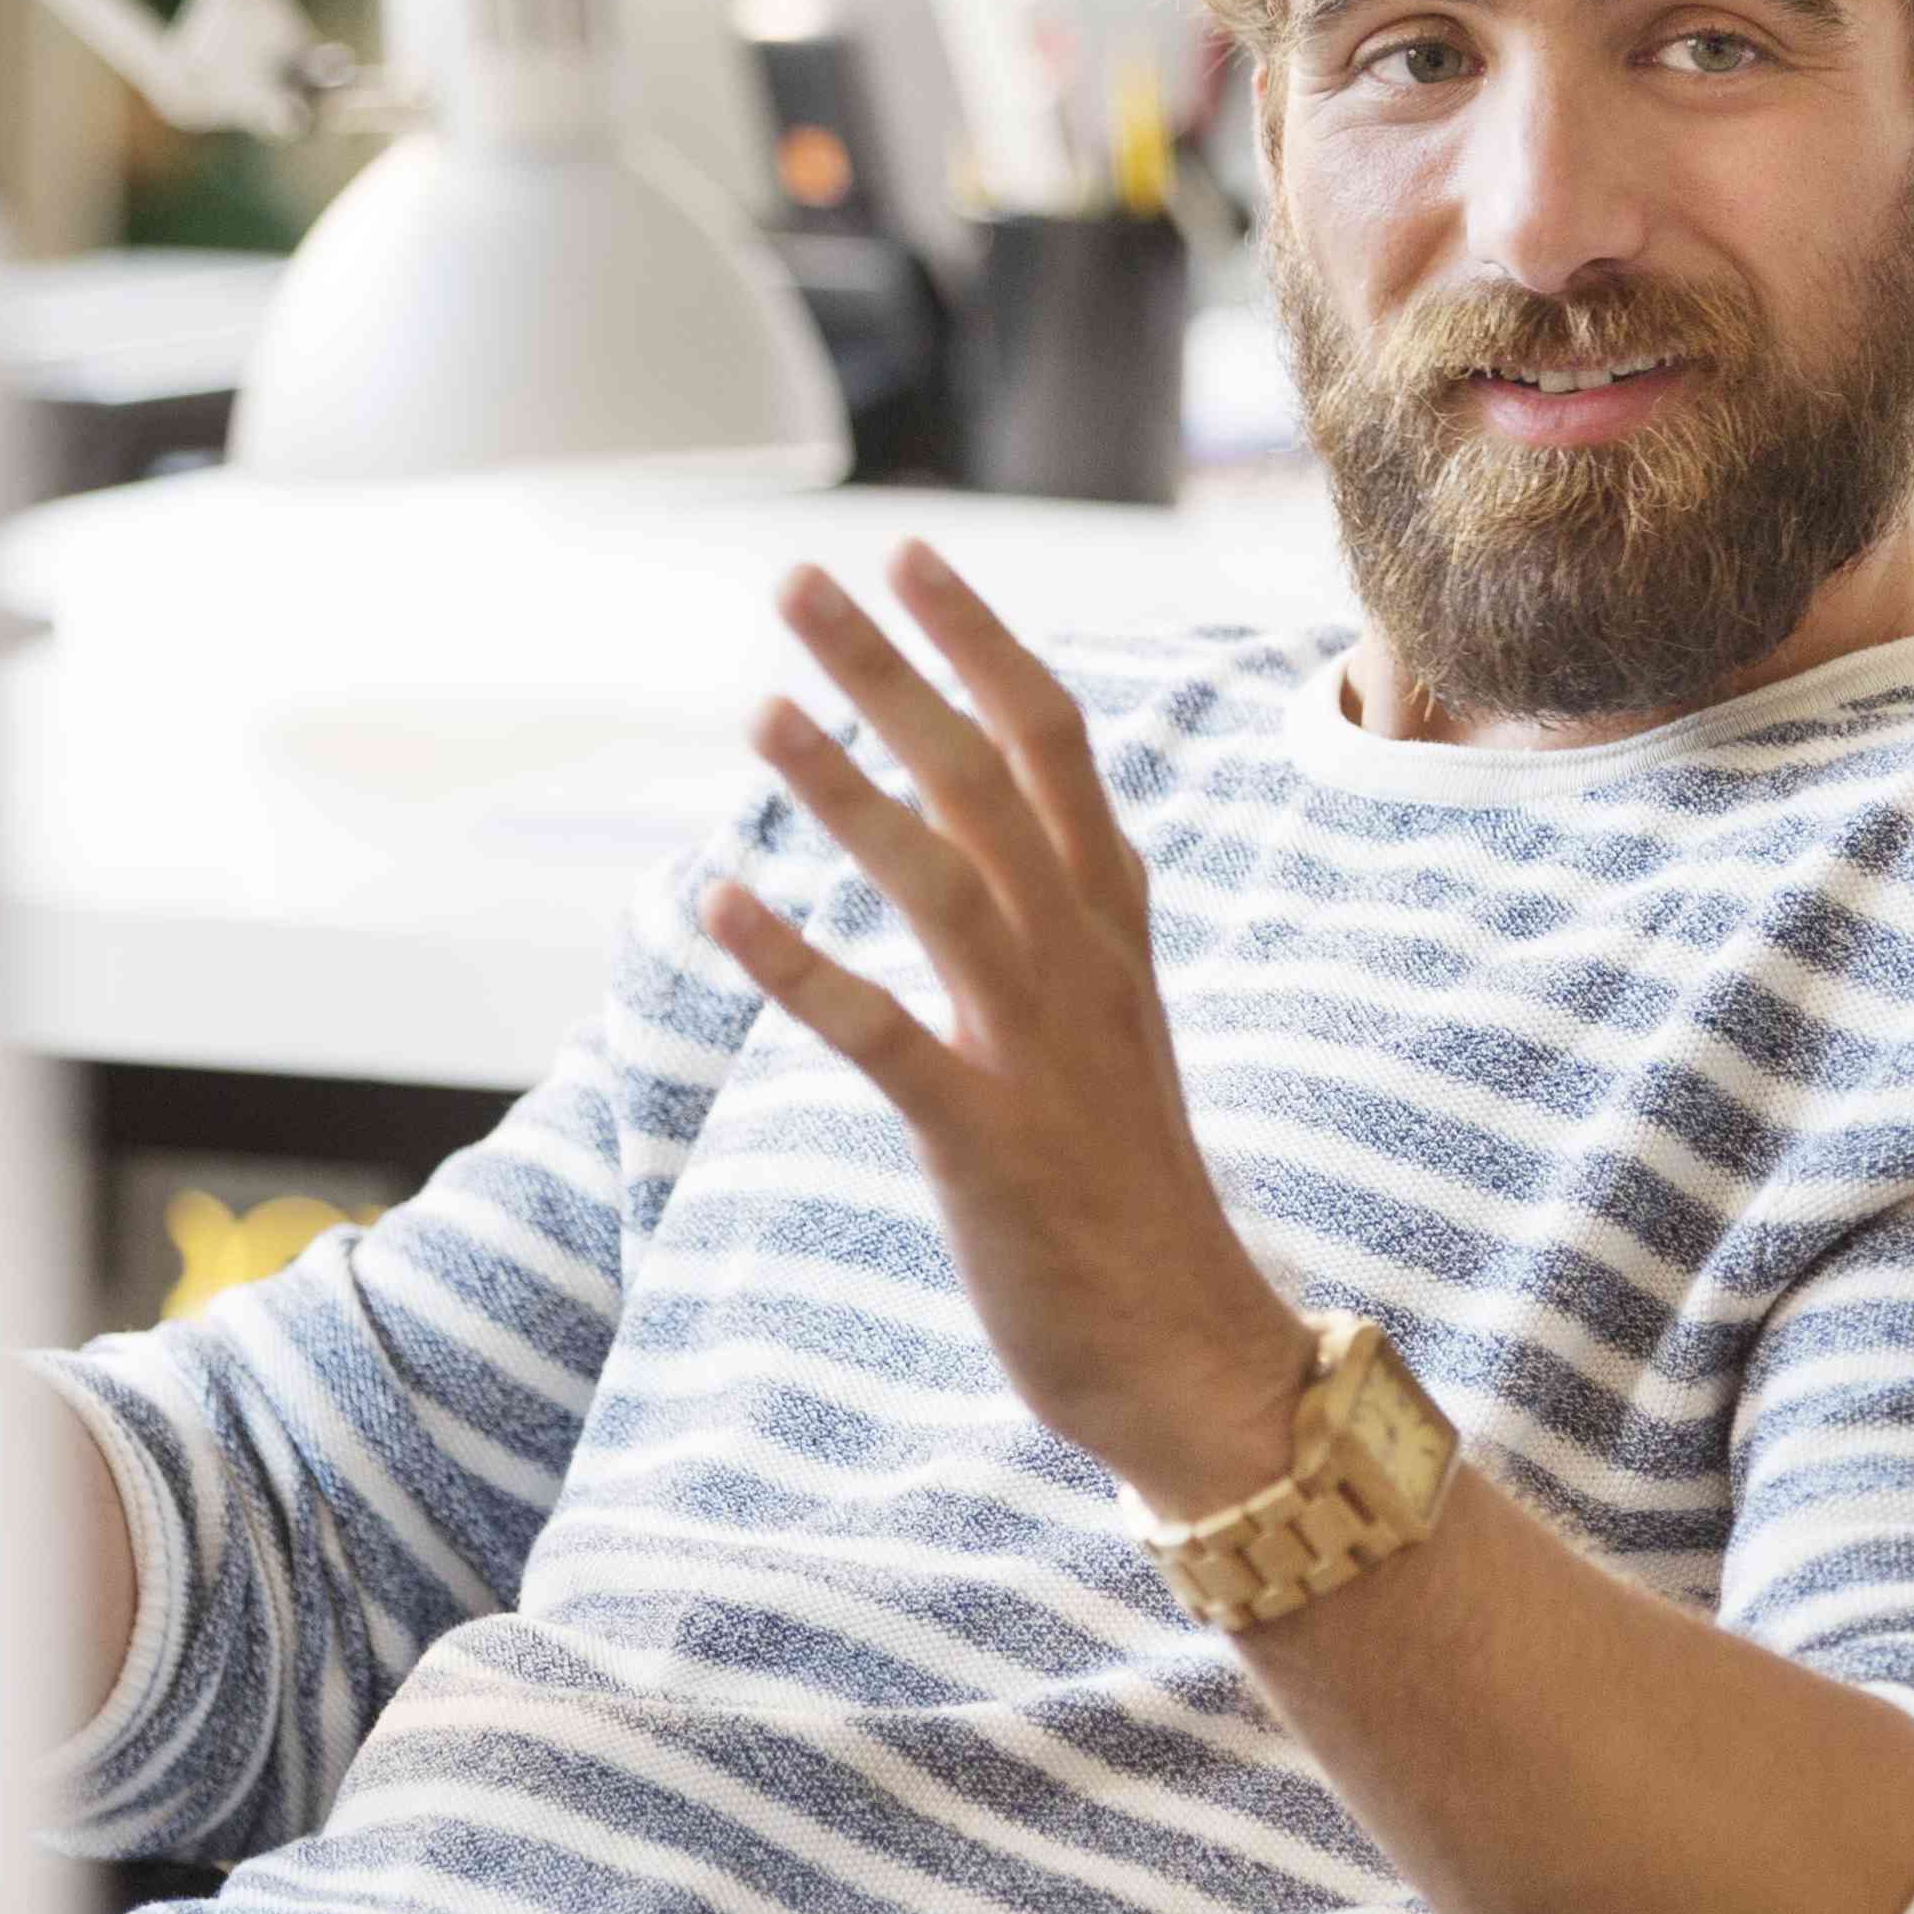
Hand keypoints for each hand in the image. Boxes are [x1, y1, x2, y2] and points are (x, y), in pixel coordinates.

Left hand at [696, 542, 1313, 1511]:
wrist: (1191, 1356)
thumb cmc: (1131, 1191)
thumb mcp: (1113, 1024)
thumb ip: (1063, 922)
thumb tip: (1015, 830)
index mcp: (1111, 927)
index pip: (1052, 743)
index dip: (979, 642)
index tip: (910, 557)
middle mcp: (1081, 964)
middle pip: (985, 778)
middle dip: (892, 670)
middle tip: (799, 583)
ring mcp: (1037, 1049)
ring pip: (940, 881)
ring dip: (844, 790)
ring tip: (759, 710)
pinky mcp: (983, 1141)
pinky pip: (881, 1035)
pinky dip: (800, 967)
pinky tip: (722, 907)